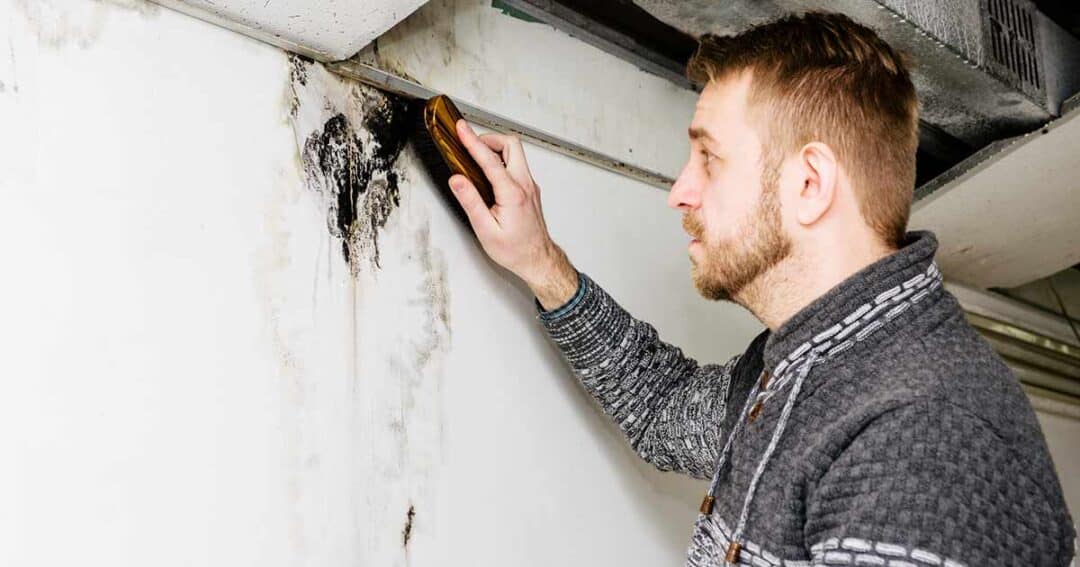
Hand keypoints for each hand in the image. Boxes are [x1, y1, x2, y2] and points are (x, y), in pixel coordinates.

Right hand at [448, 119, 577, 309]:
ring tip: (476, 155)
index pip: (490, 160)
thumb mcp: (485, 230)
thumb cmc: (515, 250)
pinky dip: (501, 160)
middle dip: (488, 138)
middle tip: (470, 141)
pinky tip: (489, 170)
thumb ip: (471, 202)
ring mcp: (530, 186)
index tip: (461, 129)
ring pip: (515, 153)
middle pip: (511, 145)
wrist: (537, 260)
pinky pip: (517, 164)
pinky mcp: (530, 189)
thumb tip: (457, 180)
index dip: (472, 141)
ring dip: (495, 148)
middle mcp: (525, 185)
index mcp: (513, 194)